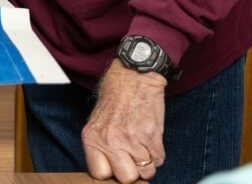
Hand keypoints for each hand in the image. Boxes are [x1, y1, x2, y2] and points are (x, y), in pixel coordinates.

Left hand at [82, 60, 167, 181]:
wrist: (133, 77)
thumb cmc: (115, 98)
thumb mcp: (97, 122)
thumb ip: (100, 146)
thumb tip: (110, 170)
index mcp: (92, 138)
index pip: (99, 173)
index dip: (111, 173)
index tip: (116, 167)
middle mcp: (110, 141)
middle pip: (125, 178)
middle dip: (131, 171)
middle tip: (132, 157)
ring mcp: (131, 139)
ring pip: (146, 172)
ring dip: (147, 163)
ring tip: (142, 145)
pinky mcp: (152, 136)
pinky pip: (159, 160)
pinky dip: (157, 154)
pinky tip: (150, 140)